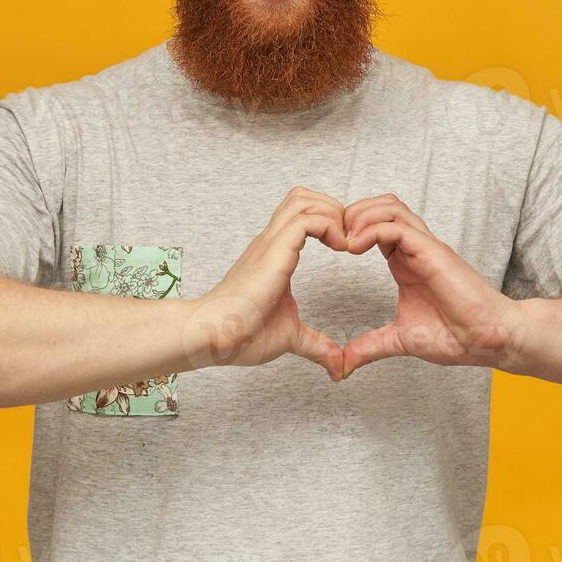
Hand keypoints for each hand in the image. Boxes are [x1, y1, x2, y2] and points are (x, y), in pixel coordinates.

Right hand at [187, 186, 348, 381]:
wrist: (215, 335)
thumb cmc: (241, 335)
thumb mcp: (290, 337)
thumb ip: (315, 345)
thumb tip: (336, 365)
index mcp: (273, 255)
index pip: (301, 215)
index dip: (328, 221)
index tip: (345, 248)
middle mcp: (270, 242)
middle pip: (301, 197)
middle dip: (332, 208)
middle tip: (347, 238)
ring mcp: (270, 244)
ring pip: (303, 200)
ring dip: (332, 213)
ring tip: (344, 242)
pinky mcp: (274, 251)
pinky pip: (308, 220)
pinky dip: (330, 226)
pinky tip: (340, 249)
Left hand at [341, 194, 518, 375]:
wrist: (489, 341)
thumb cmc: (456, 336)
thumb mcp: (400, 340)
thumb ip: (371, 346)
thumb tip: (344, 364)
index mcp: (406, 262)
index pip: (375, 225)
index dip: (350, 229)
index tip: (331, 249)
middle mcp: (416, 248)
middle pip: (382, 206)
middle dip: (352, 213)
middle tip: (333, 237)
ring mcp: (426, 247)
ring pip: (390, 207)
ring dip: (361, 216)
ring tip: (344, 240)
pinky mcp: (433, 252)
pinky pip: (399, 227)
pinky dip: (372, 229)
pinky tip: (355, 247)